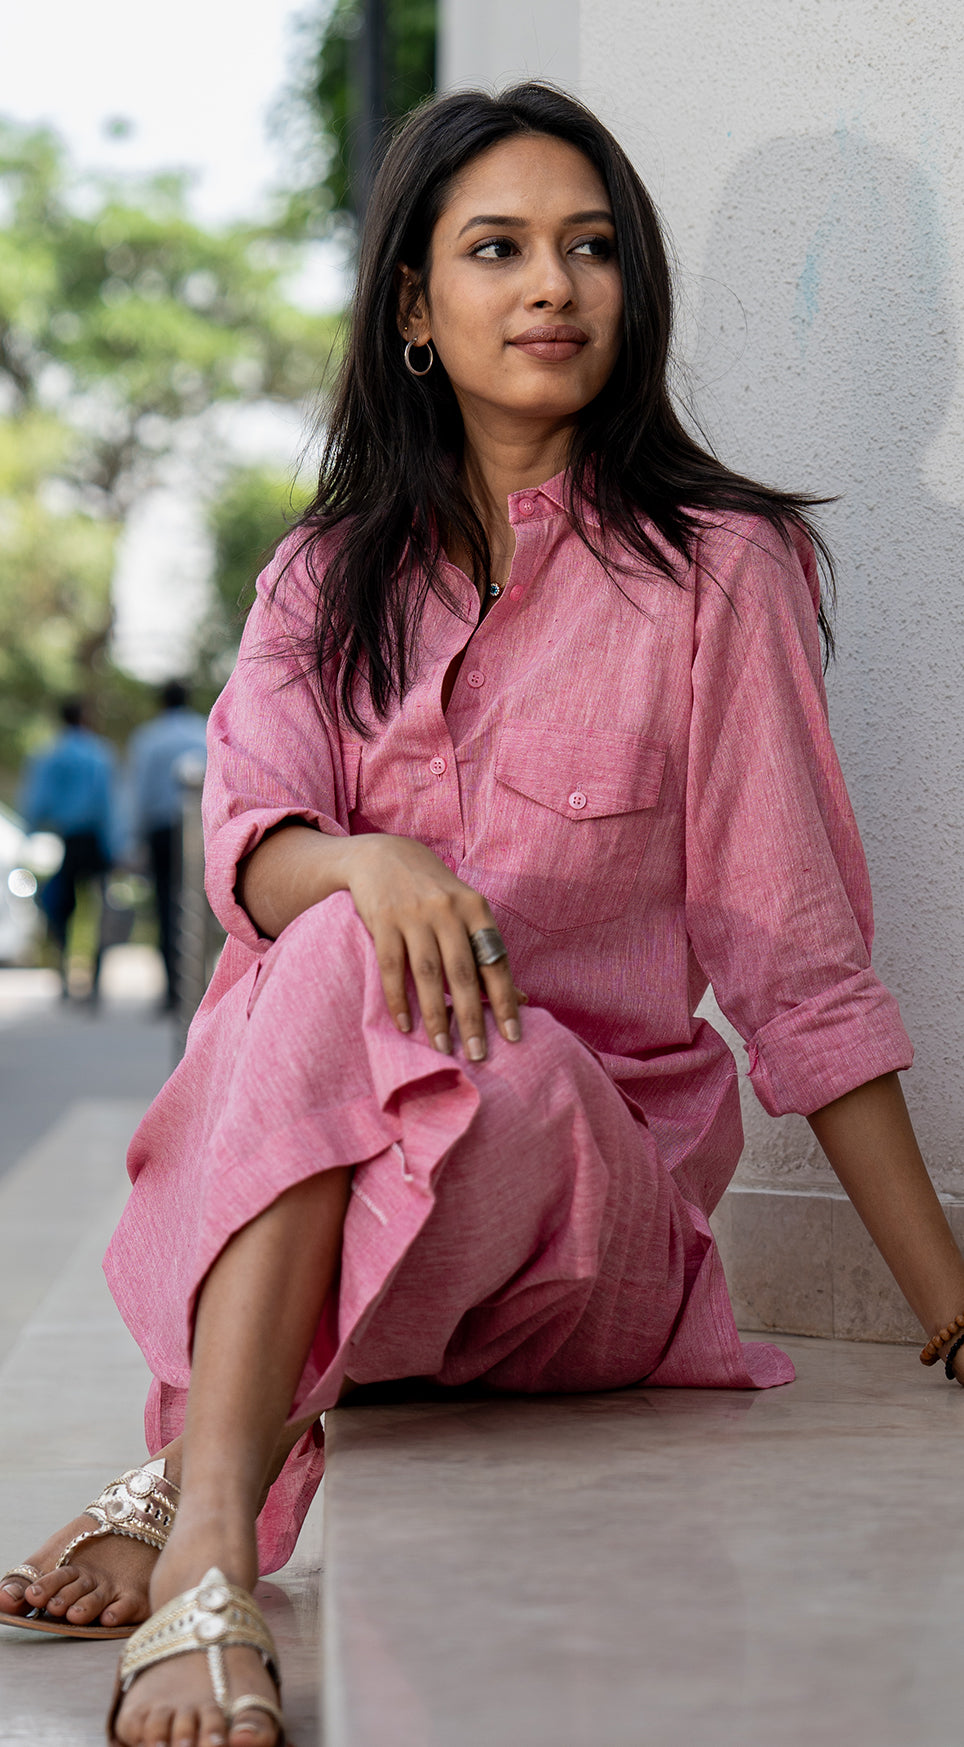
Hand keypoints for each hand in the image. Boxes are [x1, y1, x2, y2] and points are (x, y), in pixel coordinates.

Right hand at [346, 835, 522, 1059]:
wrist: (383, 855)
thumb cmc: (433, 891)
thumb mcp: (466, 911)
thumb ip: (489, 952)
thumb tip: (521, 999)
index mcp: (475, 909)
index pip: (495, 961)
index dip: (505, 1001)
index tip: (514, 1036)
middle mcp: (447, 910)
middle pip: (462, 973)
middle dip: (471, 1018)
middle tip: (478, 1054)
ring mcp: (414, 915)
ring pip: (428, 974)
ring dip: (435, 1015)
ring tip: (443, 1048)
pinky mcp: (383, 920)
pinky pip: (392, 967)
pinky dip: (397, 999)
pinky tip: (405, 1025)